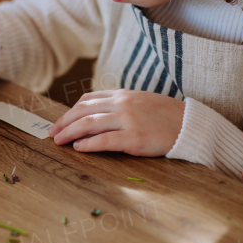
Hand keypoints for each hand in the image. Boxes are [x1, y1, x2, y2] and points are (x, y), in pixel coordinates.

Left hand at [49, 90, 184, 155]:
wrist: (189, 125)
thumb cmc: (166, 116)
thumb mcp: (140, 102)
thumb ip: (120, 105)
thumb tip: (97, 113)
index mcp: (123, 95)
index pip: (88, 100)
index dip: (70, 111)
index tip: (61, 121)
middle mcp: (122, 104)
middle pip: (84, 110)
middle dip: (65, 122)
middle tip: (53, 133)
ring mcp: (128, 120)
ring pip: (90, 123)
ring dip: (70, 132)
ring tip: (59, 140)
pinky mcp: (134, 139)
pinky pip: (105, 140)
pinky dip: (88, 144)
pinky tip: (78, 148)